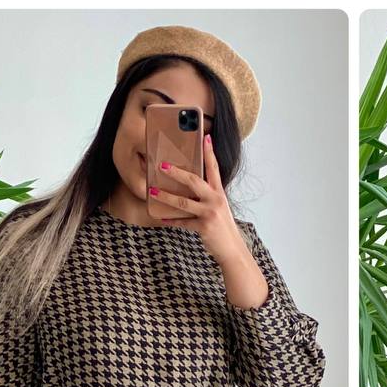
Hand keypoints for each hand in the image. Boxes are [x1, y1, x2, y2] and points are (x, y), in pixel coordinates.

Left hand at [148, 133, 246, 267]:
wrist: (232, 250)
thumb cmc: (224, 228)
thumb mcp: (219, 208)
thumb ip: (208, 197)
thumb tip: (191, 188)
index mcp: (219, 193)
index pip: (214, 168)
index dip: (209, 152)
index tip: (205, 137)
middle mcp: (215, 200)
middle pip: (194, 181)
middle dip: (176, 172)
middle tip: (162, 165)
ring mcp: (209, 213)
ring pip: (183, 202)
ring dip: (166, 197)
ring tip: (153, 191)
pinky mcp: (203, 227)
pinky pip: (183, 222)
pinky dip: (171, 220)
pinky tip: (161, 216)